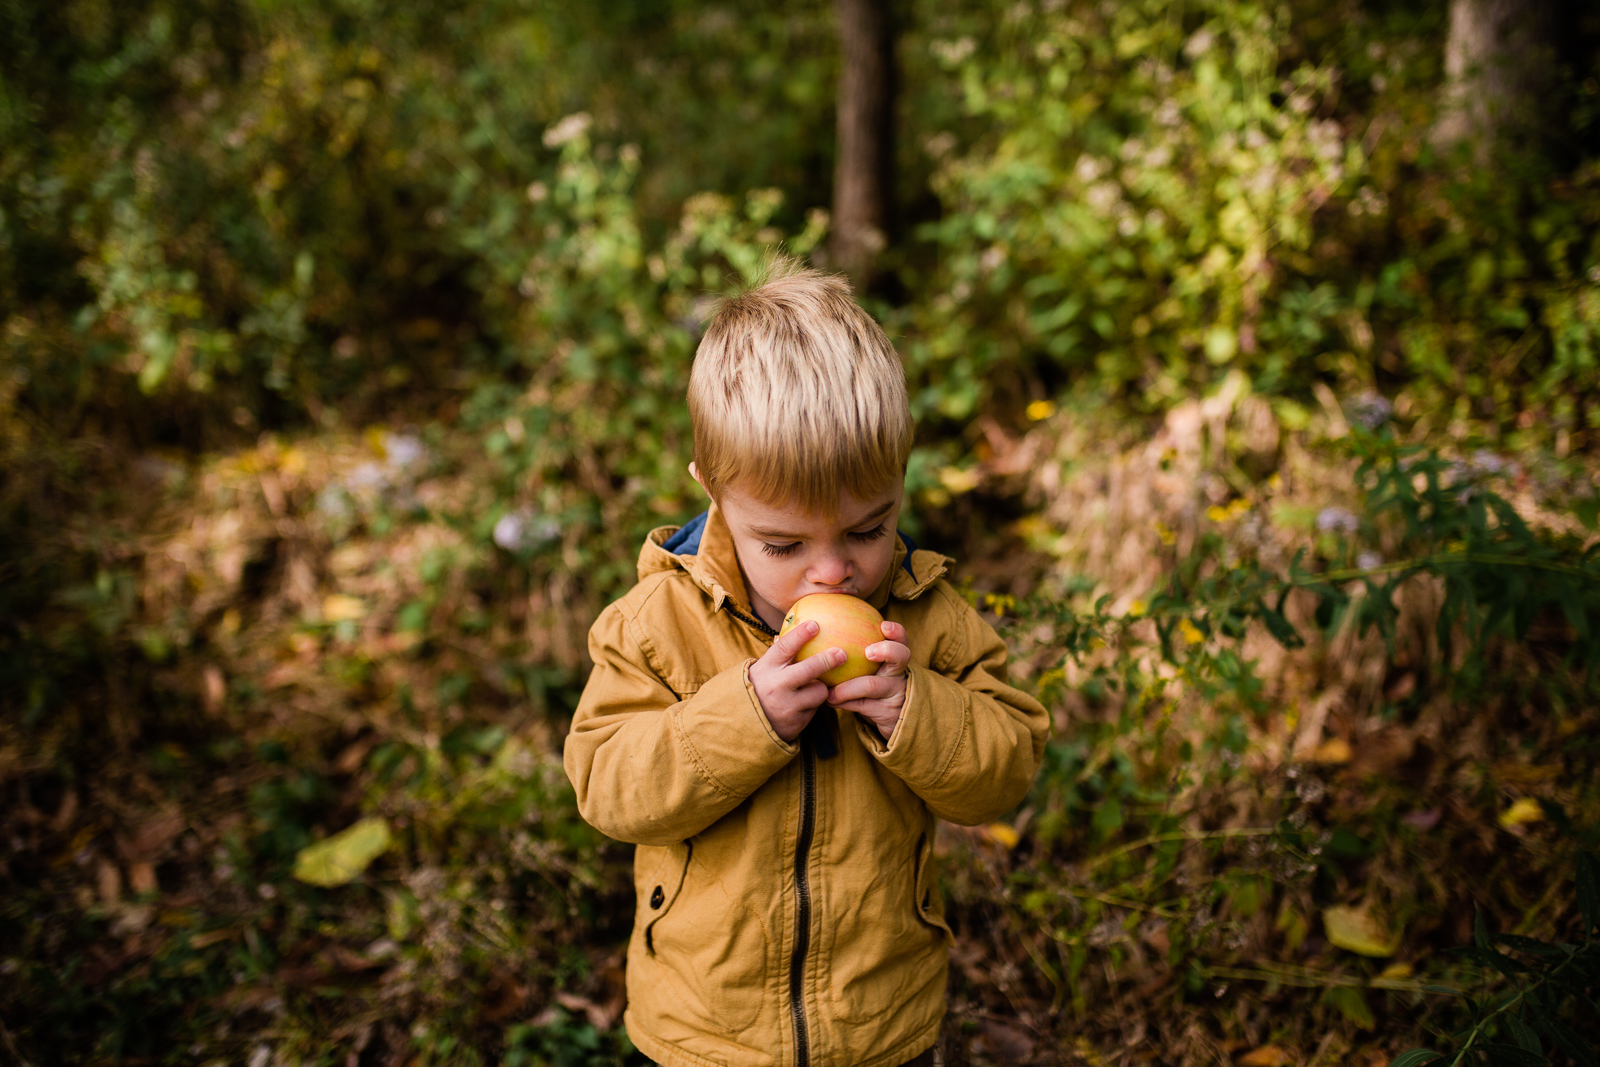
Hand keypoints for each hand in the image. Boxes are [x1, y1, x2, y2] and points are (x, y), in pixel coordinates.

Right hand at [749, 620, 848, 742]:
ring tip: (812, 687)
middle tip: (842, 653)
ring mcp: (787, 706)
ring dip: (820, 687)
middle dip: (827, 660)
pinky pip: (816, 709)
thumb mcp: (766, 667)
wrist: (749, 722)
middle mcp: (776, 686)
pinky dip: (814, 704)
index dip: (800, 635)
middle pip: (808, 669)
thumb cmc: (763, 685)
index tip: (815, 624)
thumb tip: (802, 623)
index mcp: (767, 668)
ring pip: (818, 691)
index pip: (784, 647)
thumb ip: (782, 650)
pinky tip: (805, 704)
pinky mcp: (797, 722)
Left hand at [826, 620, 909, 741]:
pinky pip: (862, 705)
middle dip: (886, 650)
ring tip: (830, 692)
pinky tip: (829, 700)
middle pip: (901, 656)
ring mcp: (894, 692)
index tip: (884, 626)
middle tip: (868, 652)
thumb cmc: (869, 684)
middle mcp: (898, 673)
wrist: (886, 717)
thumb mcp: (869, 668)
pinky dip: (843, 701)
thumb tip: (816, 628)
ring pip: (873, 684)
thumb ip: (853, 651)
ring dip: (847, 687)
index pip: (900, 640)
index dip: (896, 631)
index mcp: (894, 658)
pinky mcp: (886, 711)